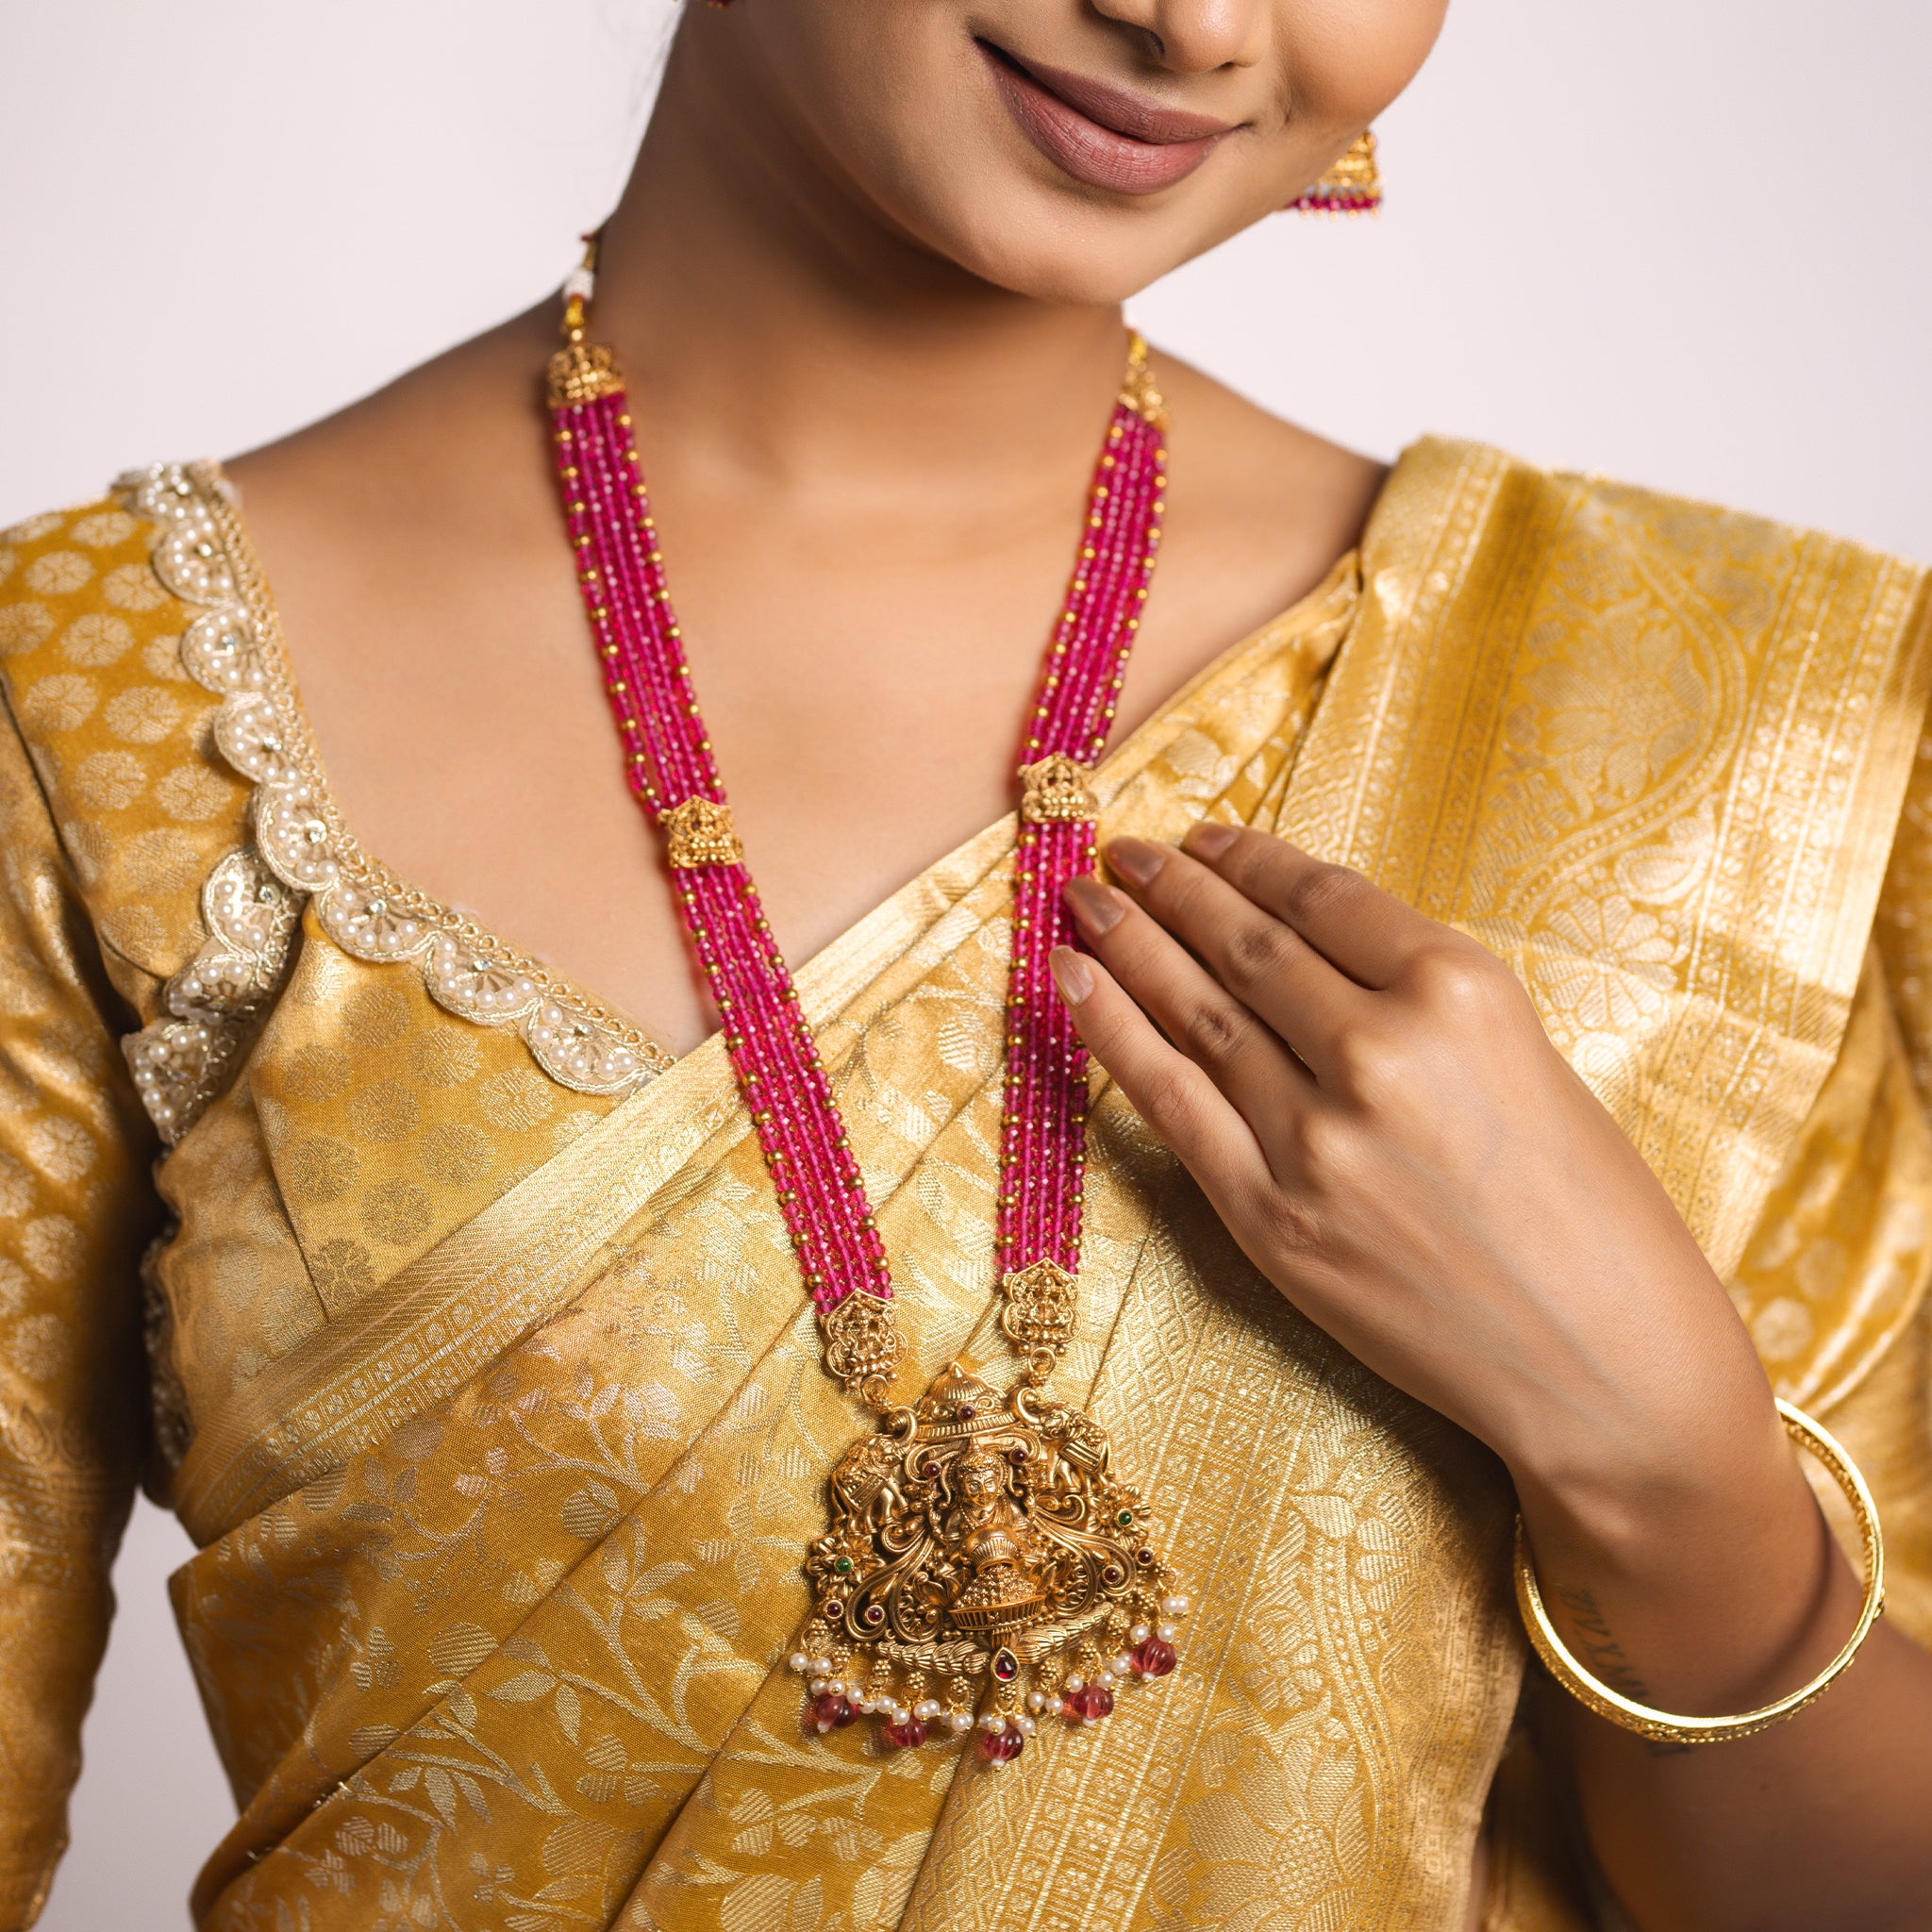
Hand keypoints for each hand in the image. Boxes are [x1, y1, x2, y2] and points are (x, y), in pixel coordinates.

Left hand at [1053, 825, 1836, 1712]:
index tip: (1206, 840)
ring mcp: (1314, 1137)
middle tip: (1125, 856)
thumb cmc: (1594, 1217)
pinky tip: (1072, 983)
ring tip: (1085, 901)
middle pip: (1246, 946)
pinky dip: (1111, 1034)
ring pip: (1195, 1013)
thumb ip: (1421, 1006)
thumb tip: (1303, 954)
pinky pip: (1170, 1102)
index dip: (1249, 859)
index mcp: (1463, 993)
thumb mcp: (1530, 1063)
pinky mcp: (1269, 1217)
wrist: (1607, 1371)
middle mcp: (1380, 1051)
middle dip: (1175, 890)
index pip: (1322, 897)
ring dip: (1129, 946)